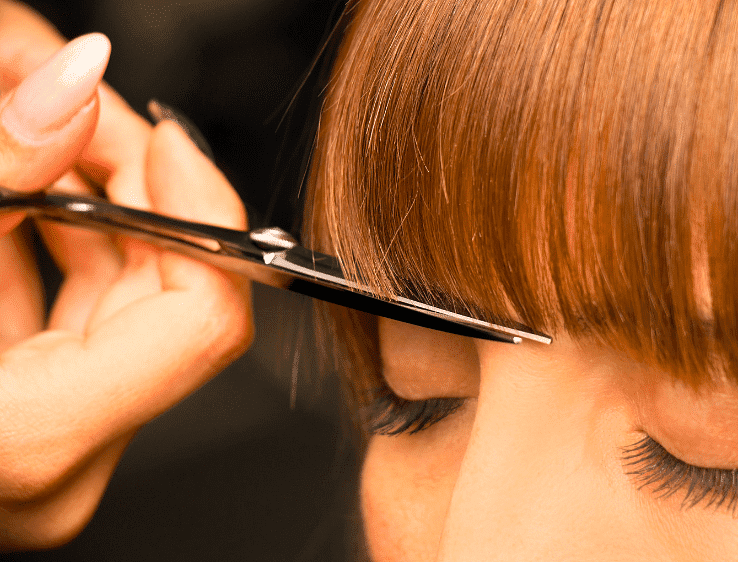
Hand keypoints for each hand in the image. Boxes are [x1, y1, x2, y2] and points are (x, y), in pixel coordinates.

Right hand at [0, 2, 252, 549]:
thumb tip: (76, 78)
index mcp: (37, 438)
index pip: (203, 319)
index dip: (202, 215)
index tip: (168, 143)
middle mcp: (61, 464)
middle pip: (166, 295)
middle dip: (131, 185)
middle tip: (75, 108)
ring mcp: (52, 452)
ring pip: (124, 306)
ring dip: (91, 207)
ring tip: (37, 134)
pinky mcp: (33, 428)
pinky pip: (78, 328)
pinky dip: (56, 255)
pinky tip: (22, 202)